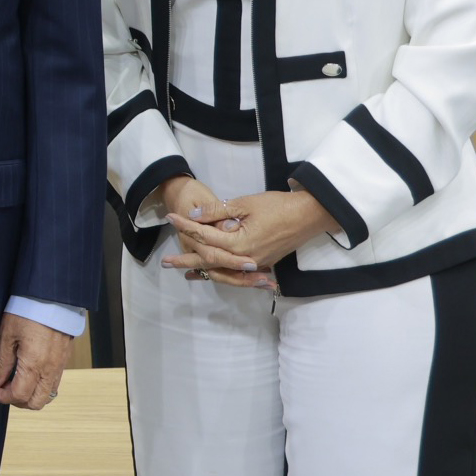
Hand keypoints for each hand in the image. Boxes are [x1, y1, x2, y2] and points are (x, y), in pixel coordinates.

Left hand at [0, 312, 70, 409]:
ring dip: (30, 396)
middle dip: (17, 401)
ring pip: (47, 396)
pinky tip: (29, 374)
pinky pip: (54, 384)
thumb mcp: (7, 335)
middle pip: (36, 403)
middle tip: (4, 388)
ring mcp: (59, 366)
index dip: (2, 397)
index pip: (19, 395)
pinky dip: (40, 387)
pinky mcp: (64, 360)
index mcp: (34, 364)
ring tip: (15, 382)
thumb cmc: (27, 312)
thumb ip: (2, 362)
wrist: (51, 297)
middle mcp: (50, 370)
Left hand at [165, 187, 339, 289]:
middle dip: (186, 259)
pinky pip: (236, 272)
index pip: (205, 236)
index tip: (170, 218)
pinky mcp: (262, 263)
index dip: (186, 226)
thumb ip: (217, 210)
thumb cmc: (278, 206)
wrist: (309, 216)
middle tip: (165, 261)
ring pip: (223, 271)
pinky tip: (211, 271)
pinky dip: (221, 272)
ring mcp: (255, 263)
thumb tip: (193, 215)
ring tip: (183, 270)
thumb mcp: (245, 203)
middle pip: (209, 261)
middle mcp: (245, 258)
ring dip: (202, 270)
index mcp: (239, 243)